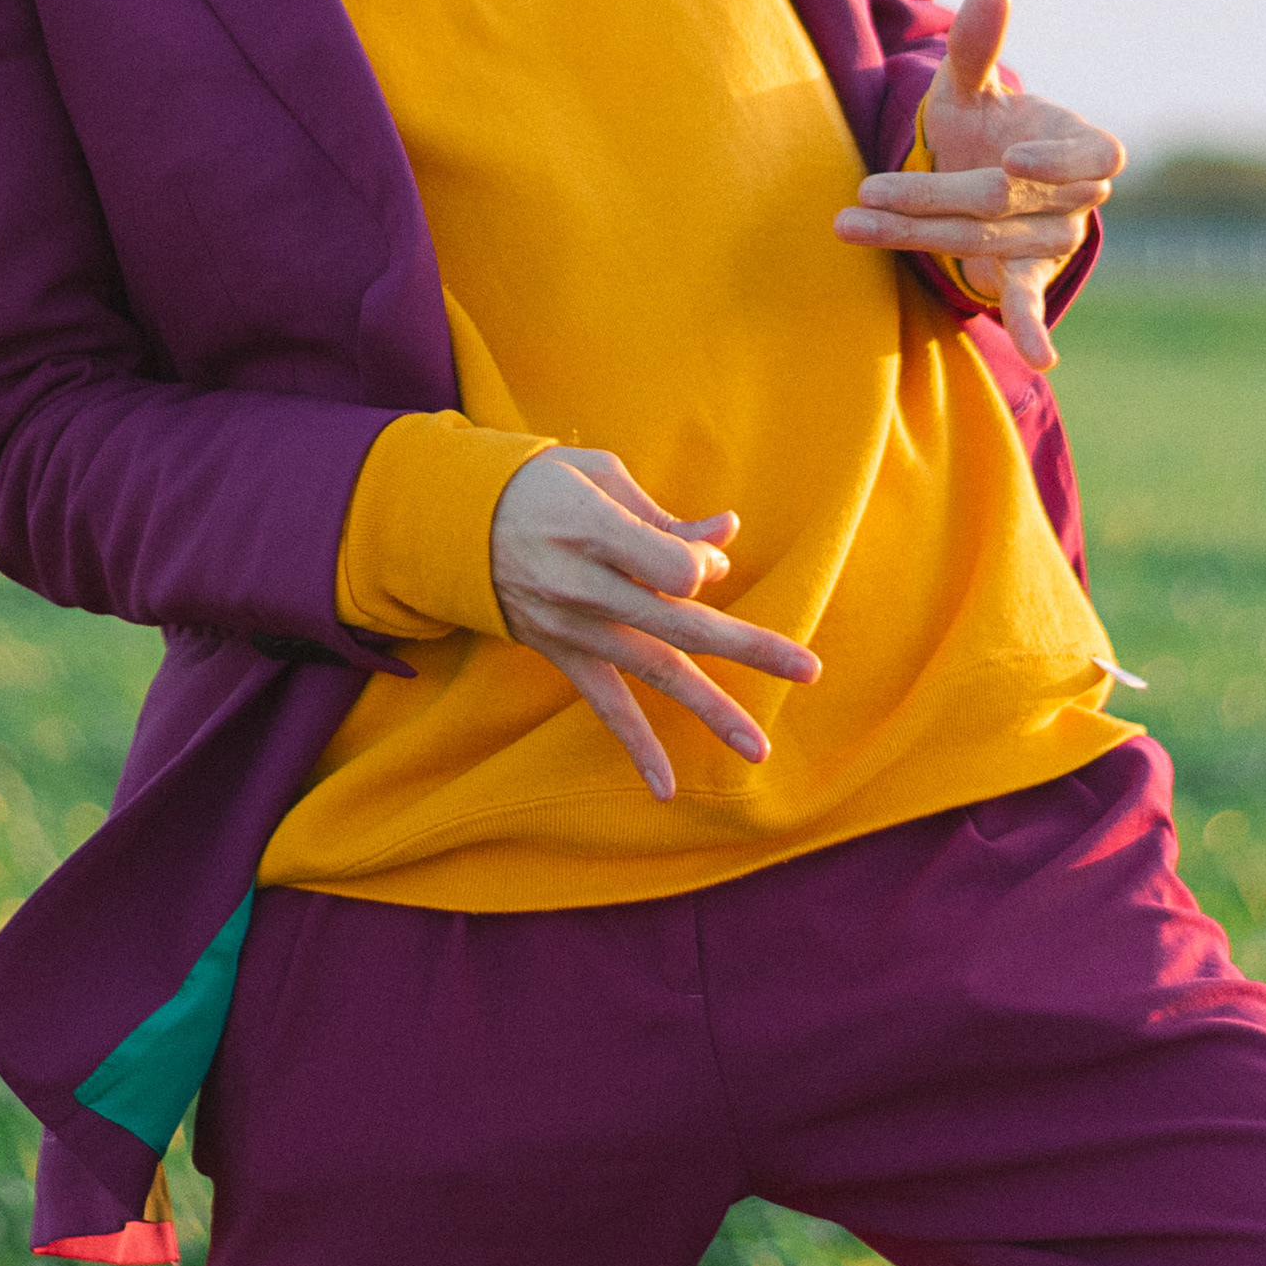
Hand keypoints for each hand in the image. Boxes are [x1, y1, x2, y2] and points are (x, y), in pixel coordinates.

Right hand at [487, 448, 820, 798]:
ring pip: (655, 672)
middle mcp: (586, 587)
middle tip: (809, 670)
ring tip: (760, 748)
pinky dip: (635, 748)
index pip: (670, 566)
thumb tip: (728, 536)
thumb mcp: (598, 476)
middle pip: (680, 622)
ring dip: (711, 710)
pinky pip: (604, 707)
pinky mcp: (563, 654)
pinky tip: (664, 789)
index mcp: (594, 530)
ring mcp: (575, 628)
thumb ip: (664, 518)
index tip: (709, 551)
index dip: (702, 563)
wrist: (456, 523)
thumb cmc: (541, 486)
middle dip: (749, 646)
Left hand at [831, 0, 1121, 372]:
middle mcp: (1075, 195)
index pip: (1092, 153)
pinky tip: (1040, 359)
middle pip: (1003, 198)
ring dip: (916, 237)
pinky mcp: (1026, 272)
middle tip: (867, 190)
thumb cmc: (986, 124)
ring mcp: (1052, 238)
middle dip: (932, 194)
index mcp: (1079, 142)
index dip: (1057, 159)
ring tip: (851, 224)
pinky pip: (1030, 300)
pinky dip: (1032, 327)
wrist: (990, 173)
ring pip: (984, 239)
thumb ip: (979, 45)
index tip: (1013, 157)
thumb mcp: (974, 85)